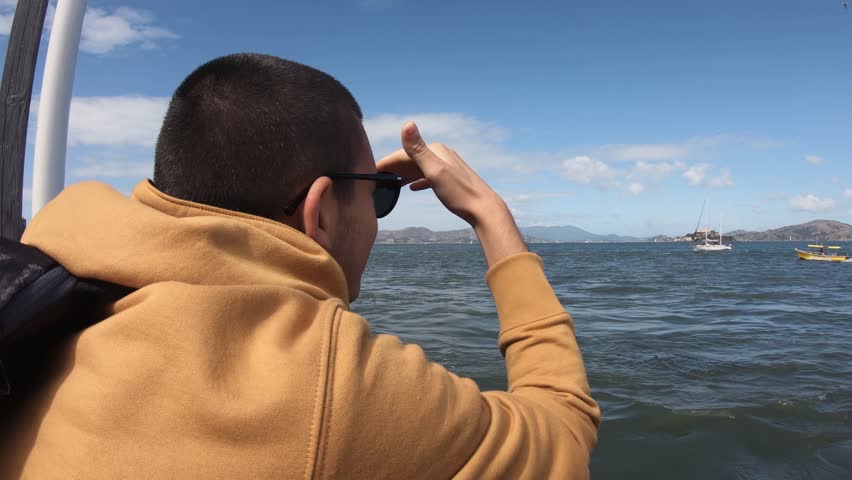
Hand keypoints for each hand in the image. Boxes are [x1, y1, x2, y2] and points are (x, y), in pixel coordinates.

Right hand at [376, 122, 503, 226]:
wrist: (484, 210)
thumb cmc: (459, 193)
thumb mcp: (435, 171)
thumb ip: (418, 149)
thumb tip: (406, 123)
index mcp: (436, 150)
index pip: (404, 152)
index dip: (386, 161)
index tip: (370, 170)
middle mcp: (441, 154)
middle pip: (411, 159)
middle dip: (393, 168)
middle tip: (375, 179)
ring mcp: (447, 166)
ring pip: (419, 167)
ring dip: (403, 174)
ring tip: (389, 183)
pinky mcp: (451, 179)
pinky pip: (428, 176)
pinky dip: (418, 180)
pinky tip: (413, 188)